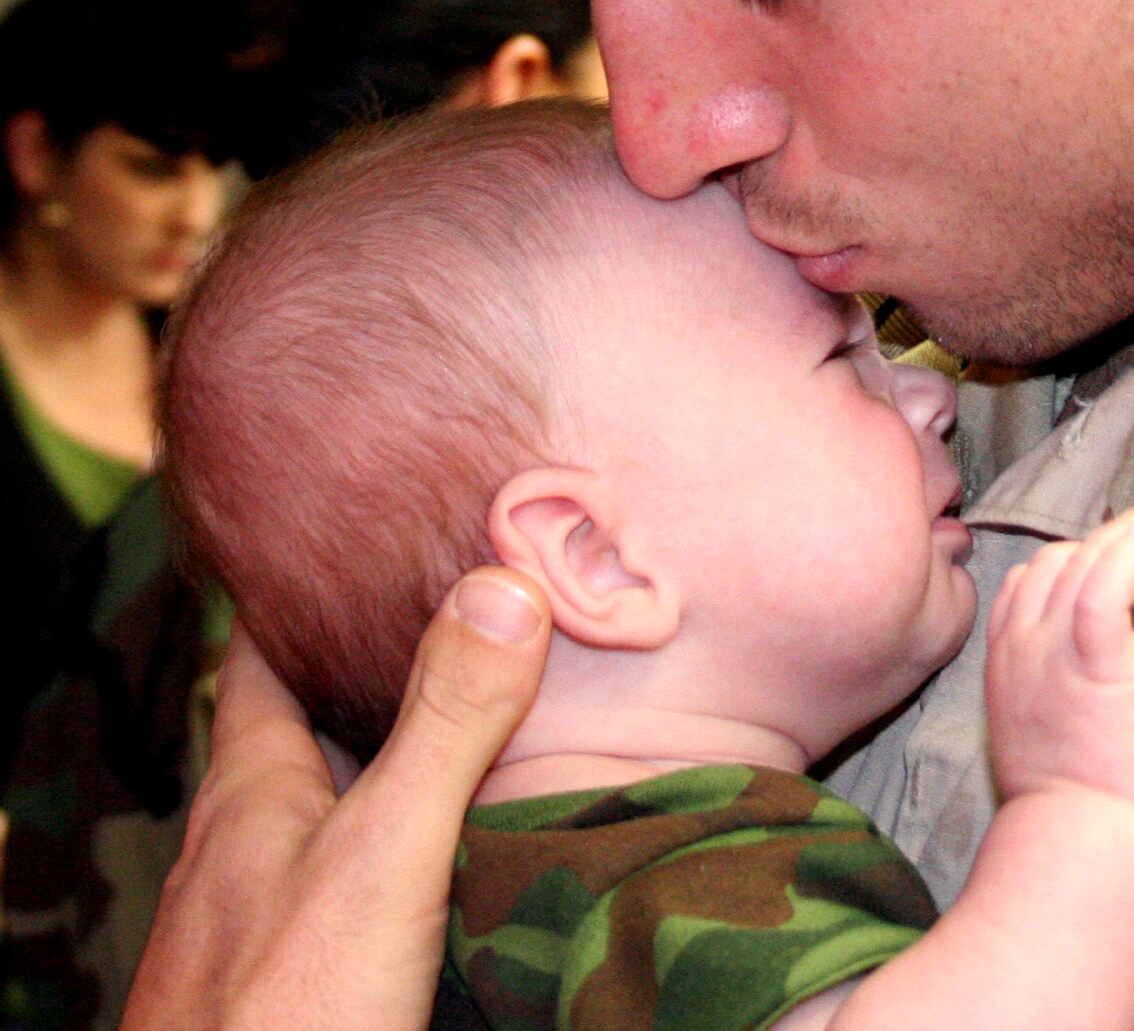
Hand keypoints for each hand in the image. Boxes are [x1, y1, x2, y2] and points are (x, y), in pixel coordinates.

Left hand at [120, 568, 549, 1030]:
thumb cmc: (285, 1017)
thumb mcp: (383, 855)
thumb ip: (445, 724)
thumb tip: (505, 579)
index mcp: (251, 794)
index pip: (266, 654)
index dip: (308, 589)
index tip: (368, 532)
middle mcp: (247, 847)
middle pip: (307, 729)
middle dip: (376, 671)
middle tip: (464, 606)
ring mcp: (263, 921)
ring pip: (332, 810)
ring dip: (395, 761)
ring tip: (482, 713)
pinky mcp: (299, 980)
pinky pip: (351, 879)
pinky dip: (406, 843)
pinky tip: (458, 855)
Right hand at [985, 499, 1133, 816]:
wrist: (1075, 831)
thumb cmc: (1066, 796)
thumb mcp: (1029, 728)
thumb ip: (1044, 681)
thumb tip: (1081, 664)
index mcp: (1005, 660)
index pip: (1025, 582)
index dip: (1065, 564)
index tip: (1102, 566)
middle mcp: (1022, 643)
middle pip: (1053, 561)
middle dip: (1098, 542)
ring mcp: (1054, 647)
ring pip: (1082, 559)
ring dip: (1125, 531)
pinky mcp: (1098, 655)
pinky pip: (1108, 578)